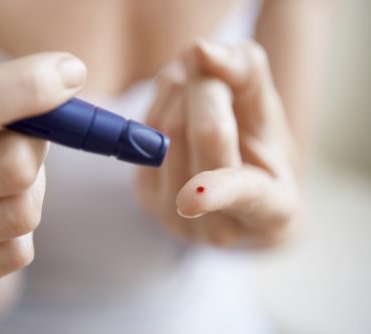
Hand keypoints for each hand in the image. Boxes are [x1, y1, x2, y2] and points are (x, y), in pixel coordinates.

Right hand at [0, 2, 86, 293]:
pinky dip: (18, 222)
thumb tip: (66, 75)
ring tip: (1, 166)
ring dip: (31, 182)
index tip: (68, 73)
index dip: (22, 90)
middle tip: (33, 126)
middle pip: (8, 169)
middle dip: (38, 138)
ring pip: (21, 212)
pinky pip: (16, 252)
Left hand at [137, 40, 298, 246]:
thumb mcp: (268, 112)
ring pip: (166, 127)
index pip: (244, 194)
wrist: (235, 186)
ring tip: (201, 91)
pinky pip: (142, 132)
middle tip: (217, 71)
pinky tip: (179, 105)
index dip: (217, 190)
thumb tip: (200, 50)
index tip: (189, 200)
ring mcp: (177, 217)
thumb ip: (247, 75)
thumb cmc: (260, 149)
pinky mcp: (146, 200)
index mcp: (271, 210)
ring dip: (182, 89)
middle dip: (208, 86)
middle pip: (200, 135)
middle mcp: (219, 224)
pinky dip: (161, 103)